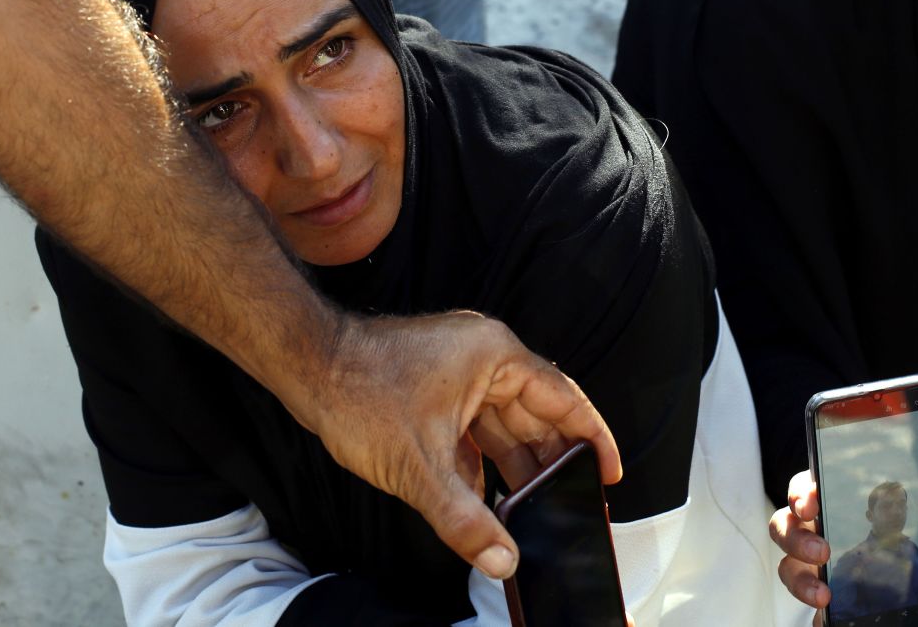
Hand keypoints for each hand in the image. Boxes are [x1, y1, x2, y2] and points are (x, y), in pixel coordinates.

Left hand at [302, 310, 619, 579]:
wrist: (306, 366)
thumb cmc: (361, 393)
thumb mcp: (420, 467)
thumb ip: (465, 518)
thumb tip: (502, 560)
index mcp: (496, 357)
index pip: (563, 398)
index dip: (592, 437)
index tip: (611, 472)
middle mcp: (485, 357)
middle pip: (536, 414)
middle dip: (553, 460)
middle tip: (577, 502)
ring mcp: (459, 370)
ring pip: (503, 424)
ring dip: (517, 465)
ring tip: (538, 509)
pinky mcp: (437, 387)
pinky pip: (475, 427)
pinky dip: (484, 461)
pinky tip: (491, 499)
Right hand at [769, 470, 917, 621]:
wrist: (908, 554)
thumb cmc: (906, 511)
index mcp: (831, 495)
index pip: (804, 487)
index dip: (800, 493)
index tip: (811, 503)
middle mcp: (815, 526)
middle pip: (783, 526)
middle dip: (797, 539)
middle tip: (823, 551)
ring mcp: (815, 561)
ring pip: (788, 566)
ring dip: (800, 580)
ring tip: (823, 595)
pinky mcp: (825, 590)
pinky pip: (810, 601)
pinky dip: (815, 614)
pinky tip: (827, 620)